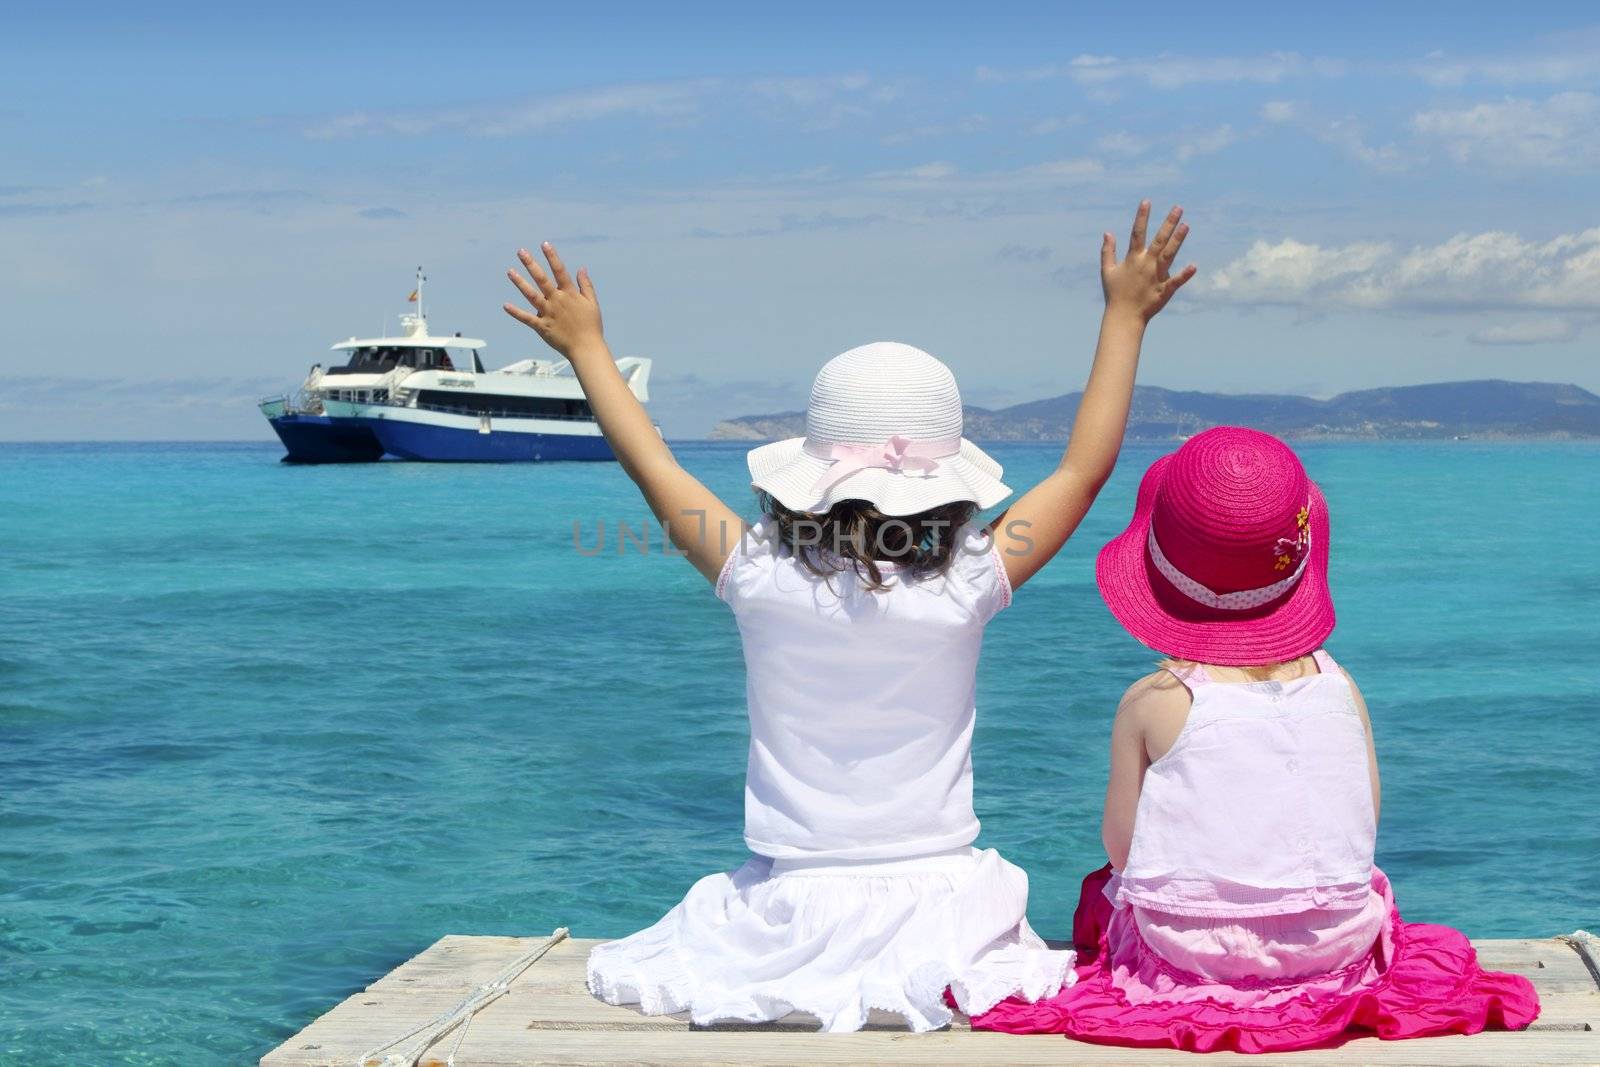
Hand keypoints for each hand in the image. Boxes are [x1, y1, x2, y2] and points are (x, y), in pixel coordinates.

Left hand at [503, 242, 604, 358]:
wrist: (586, 348)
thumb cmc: (591, 326)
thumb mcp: (592, 303)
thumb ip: (586, 285)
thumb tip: (581, 268)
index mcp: (570, 294)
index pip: (560, 271)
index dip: (552, 257)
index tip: (544, 244)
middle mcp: (557, 301)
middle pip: (542, 279)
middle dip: (531, 264)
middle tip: (520, 251)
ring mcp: (548, 313)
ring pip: (531, 295)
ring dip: (520, 283)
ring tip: (510, 271)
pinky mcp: (542, 327)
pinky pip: (527, 318)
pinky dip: (516, 312)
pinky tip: (505, 305)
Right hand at [1100, 201, 1195, 321]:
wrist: (1123, 317)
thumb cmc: (1115, 293)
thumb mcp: (1107, 271)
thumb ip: (1108, 251)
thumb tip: (1107, 233)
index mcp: (1132, 259)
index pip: (1137, 233)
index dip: (1141, 217)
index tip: (1147, 201)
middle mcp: (1145, 265)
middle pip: (1158, 240)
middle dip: (1168, 223)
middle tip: (1178, 208)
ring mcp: (1156, 277)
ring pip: (1169, 255)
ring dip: (1177, 240)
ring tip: (1186, 225)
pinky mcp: (1164, 290)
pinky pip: (1175, 281)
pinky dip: (1184, 275)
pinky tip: (1194, 266)